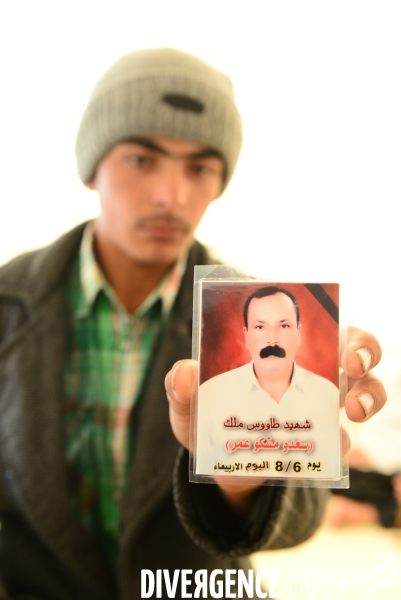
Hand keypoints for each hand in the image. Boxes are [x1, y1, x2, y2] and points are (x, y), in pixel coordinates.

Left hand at [165, 327, 385, 514]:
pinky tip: (328, 450)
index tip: (340, 332)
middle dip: (365, 351)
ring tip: (352, 410)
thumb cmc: (208, 422)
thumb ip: (180, 388)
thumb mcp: (189, 404)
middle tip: (353, 365)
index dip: (342, 325)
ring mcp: (321, 412)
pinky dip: (340, 447)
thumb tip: (184, 371)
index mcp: (284, 355)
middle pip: (357, 354)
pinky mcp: (322, 449)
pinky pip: (343, 445)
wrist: (217, 469)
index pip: (322, 328)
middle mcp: (312, 378)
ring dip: (368, 396)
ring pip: (366, 394)